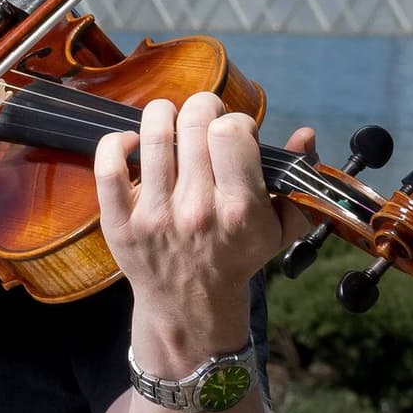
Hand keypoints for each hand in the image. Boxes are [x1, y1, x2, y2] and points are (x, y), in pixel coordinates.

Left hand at [94, 96, 313, 370]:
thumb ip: (296, 181)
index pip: (231, 133)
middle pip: (193, 124)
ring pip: (152, 136)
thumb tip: (304, 134)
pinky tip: (133, 142)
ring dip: (162, 113)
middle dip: (202, 107)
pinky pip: (108, 168)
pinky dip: (116, 143)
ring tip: (171, 118)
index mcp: (238, 209)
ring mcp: (154, 216)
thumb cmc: (237, 258)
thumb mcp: (279, 229)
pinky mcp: (120, 223)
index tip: (235, 132)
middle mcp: (196, 210)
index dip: (235, 120)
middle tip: (204, 116)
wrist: (190, 305)